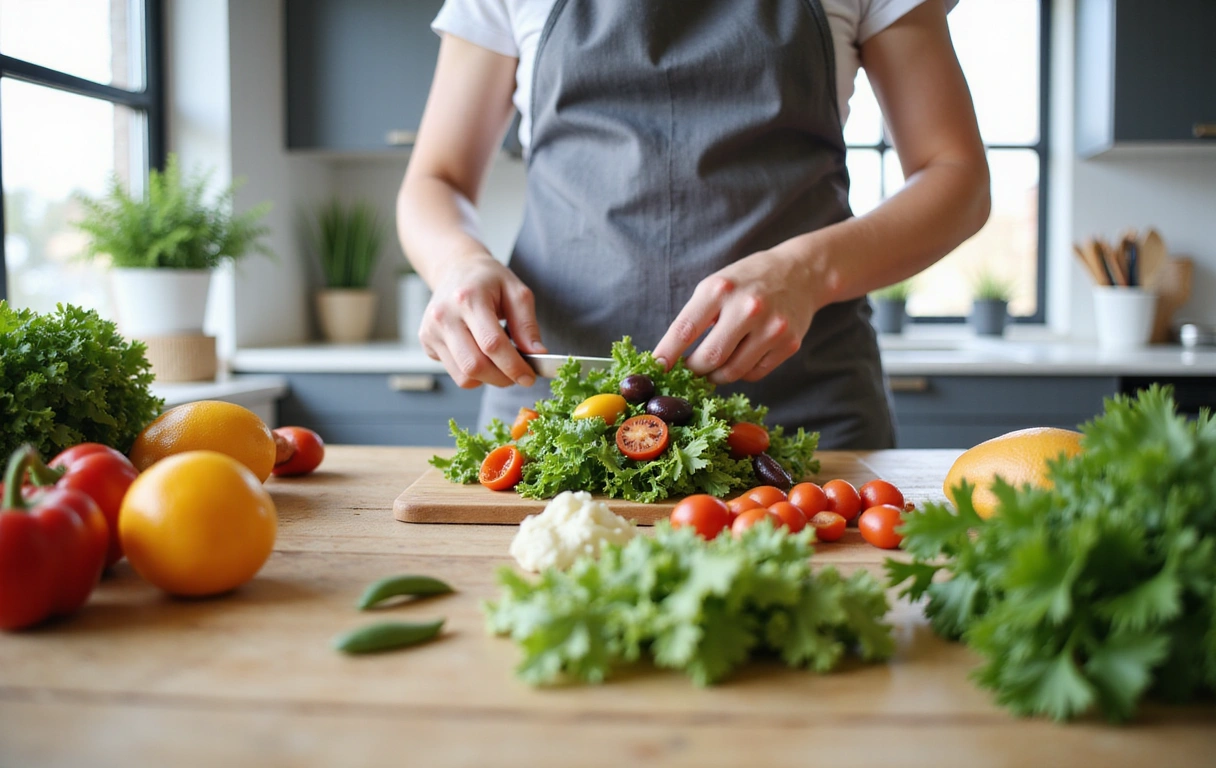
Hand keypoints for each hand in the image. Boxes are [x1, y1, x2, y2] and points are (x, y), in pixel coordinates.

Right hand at [419, 252, 546, 388]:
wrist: (456, 268)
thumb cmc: (489, 280)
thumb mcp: (517, 293)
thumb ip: (527, 325)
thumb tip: (537, 355)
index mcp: (468, 298)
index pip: (492, 344)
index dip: (514, 366)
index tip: (529, 377)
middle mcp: (444, 316)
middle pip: (475, 366)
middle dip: (502, 378)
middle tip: (518, 375)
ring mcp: (431, 330)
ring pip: (463, 376)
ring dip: (489, 379)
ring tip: (501, 364)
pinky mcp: (427, 342)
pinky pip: (454, 372)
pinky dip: (474, 373)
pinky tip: (481, 354)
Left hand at [652, 249, 823, 384]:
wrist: (801, 273)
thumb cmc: (748, 281)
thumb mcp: (717, 285)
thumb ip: (695, 317)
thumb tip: (669, 358)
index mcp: (720, 289)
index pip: (684, 329)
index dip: (667, 354)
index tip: (656, 368)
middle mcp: (747, 307)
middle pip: (710, 358)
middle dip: (694, 370)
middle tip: (691, 370)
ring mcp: (772, 328)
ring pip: (732, 372)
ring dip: (717, 375)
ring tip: (714, 366)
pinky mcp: (789, 344)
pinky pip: (755, 373)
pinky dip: (742, 372)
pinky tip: (742, 356)